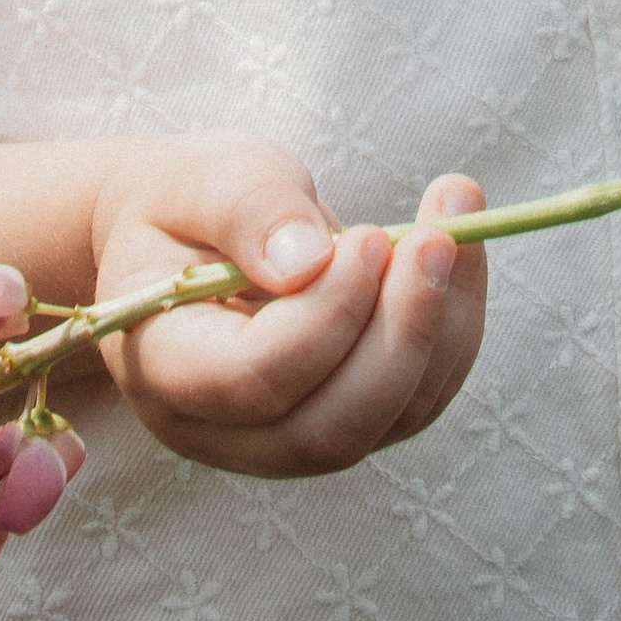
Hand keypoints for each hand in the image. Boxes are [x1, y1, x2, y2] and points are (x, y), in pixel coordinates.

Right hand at [92, 134, 486, 478]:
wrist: (184, 241)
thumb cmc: (188, 204)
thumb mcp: (201, 177)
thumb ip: (245, 209)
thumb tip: (308, 262)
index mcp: (163, 366)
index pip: (253, 379)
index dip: (327, 316)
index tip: (370, 236)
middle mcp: (220, 431)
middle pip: (328, 428)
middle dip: (402, 335)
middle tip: (436, 240)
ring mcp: (284, 442)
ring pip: (386, 423)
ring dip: (442, 329)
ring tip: (455, 225)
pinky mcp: (343, 424)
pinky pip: (415, 403)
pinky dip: (452, 333)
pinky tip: (458, 257)